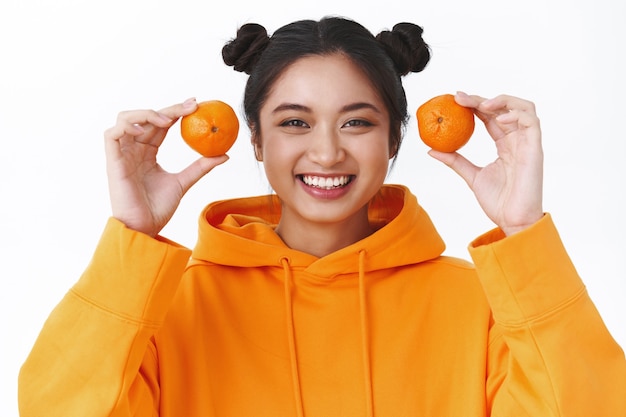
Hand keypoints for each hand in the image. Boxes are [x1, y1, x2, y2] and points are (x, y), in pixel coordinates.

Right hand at [104, 98, 227, 236]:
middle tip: (192, 106)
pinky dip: (127, 126)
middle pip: (148, 118)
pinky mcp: (112, 161)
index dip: (176, 112)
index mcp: (148, 152)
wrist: (144, 228)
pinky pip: (111, 134)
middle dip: (170, 109)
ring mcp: (122, 154)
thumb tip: (225, 155)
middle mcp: (133, 149)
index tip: (197, 105)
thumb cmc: (159, 209)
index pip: (161, 125)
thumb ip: (201, 167)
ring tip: (167, 120)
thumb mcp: (184, 182)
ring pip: (126, 119)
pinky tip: (146, 130)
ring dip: (147, 113)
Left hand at [428, 92, 543, 235]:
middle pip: (502, 109)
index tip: (454, 99)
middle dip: (480, 99)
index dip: (474, 105)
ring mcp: (528, 143)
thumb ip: (455, 160)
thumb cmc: (497, 202)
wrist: (512, 221)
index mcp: (504, 145)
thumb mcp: (471, 176)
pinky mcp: (536, 148)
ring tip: (480, 105)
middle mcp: (517, 140)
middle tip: (459, 98)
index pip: (490, 117)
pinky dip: (515, 114)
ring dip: (501, 101)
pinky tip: (497, 119)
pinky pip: (531, 122)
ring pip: (523, 107)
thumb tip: (431, 149)